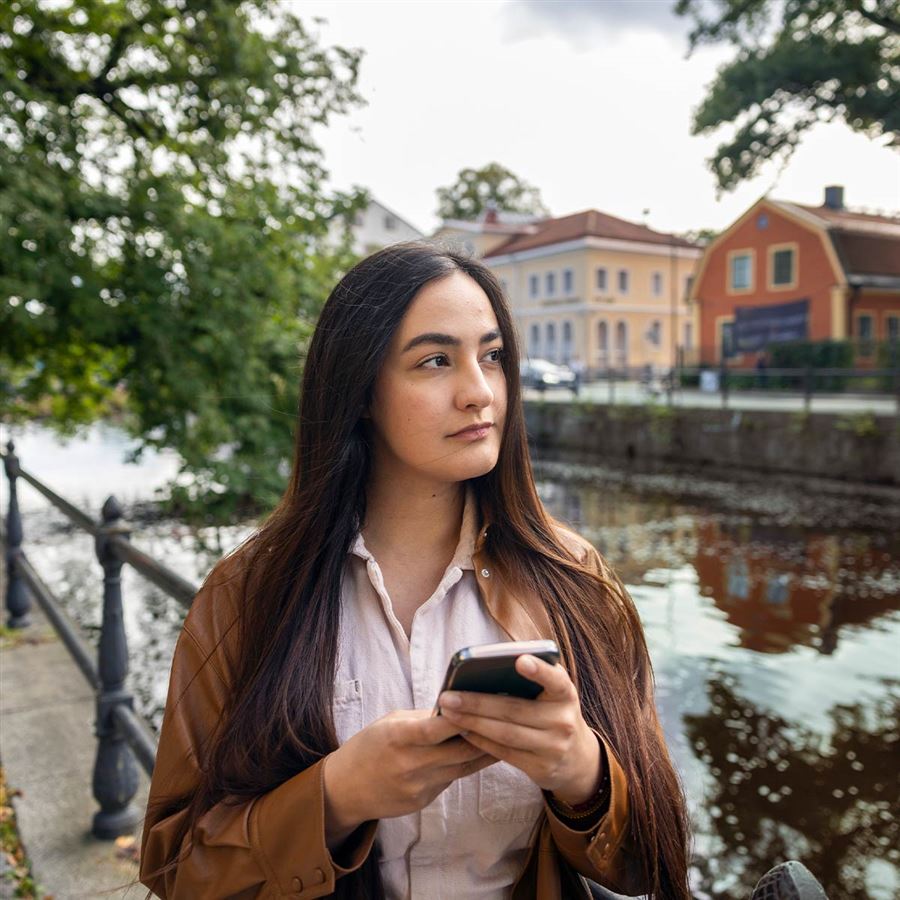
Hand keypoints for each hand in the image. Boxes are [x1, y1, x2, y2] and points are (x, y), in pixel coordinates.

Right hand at [323, 708, 497, 847]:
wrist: (345, 789)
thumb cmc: (369, 746)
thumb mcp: (390, 722)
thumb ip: (422, 718)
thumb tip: (456, 709)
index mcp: (397, 738)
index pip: (434, 728)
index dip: (459, 718)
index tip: (483, 704)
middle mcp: (409, 765)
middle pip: (459, 752)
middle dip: (485, 735)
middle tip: (508, 719)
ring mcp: (418, 787)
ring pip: (462, 768)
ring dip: (484, 751)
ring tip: (507, 734)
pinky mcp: (423, 801)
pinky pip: (451, 780)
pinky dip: (465, 766)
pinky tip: (480, 753)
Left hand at [438, 654, 601, 806]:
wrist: (578, 759)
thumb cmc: (554, 712)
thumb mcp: (555, 693)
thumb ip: (535, 677)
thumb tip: (491, 665)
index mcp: (566, 694)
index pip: (556, 680)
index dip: (539, 671)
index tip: (520, 660)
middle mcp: (563, 721)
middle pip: (514, 710)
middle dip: (476, 703)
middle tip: (447, 696)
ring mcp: (553, 747)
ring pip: (505, 734)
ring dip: (472, 723)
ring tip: (447, 713)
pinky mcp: (541, 768)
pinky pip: (504, 753)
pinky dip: (480, 741)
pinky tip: (462, 730)